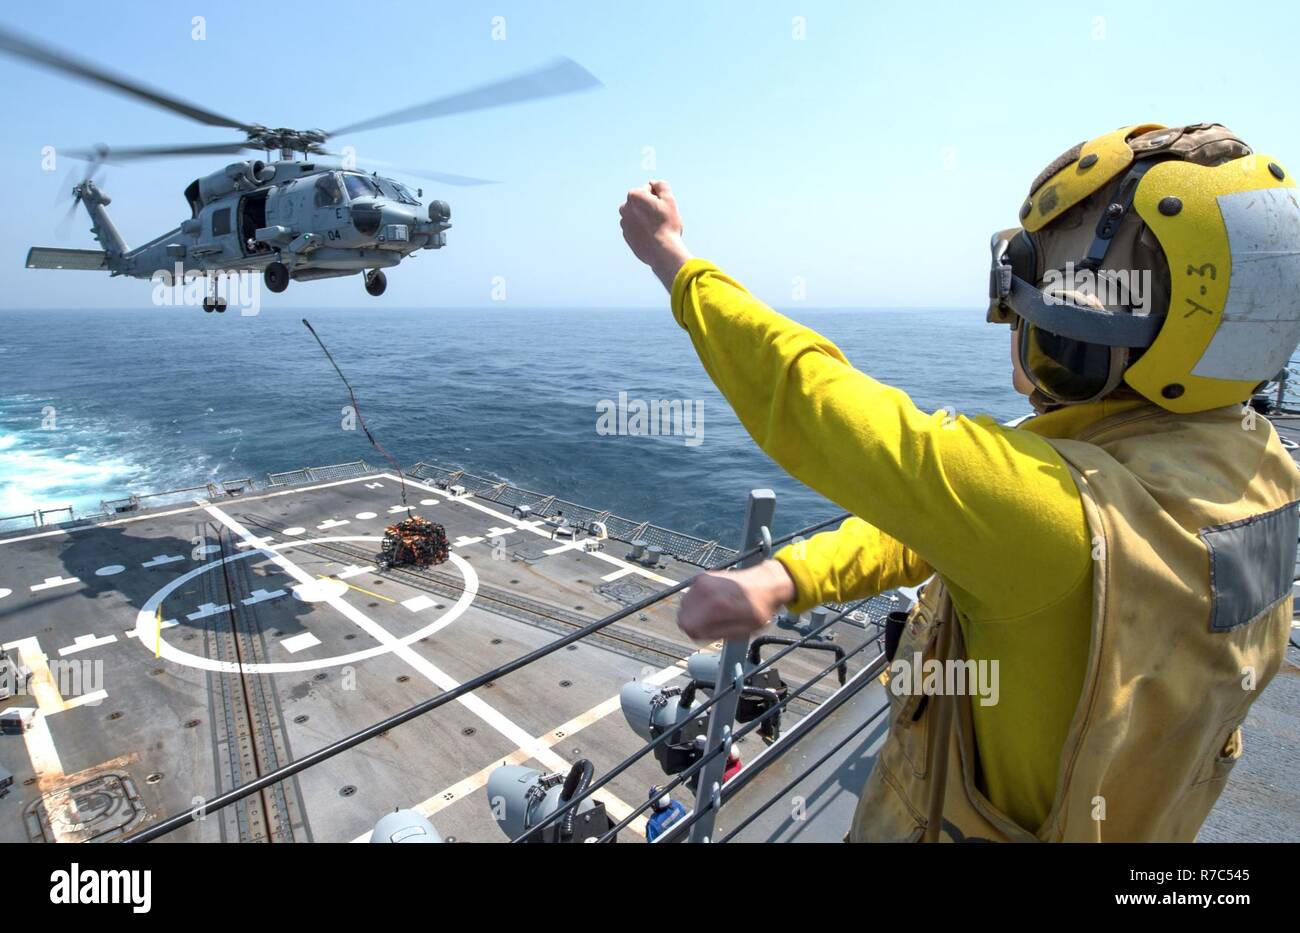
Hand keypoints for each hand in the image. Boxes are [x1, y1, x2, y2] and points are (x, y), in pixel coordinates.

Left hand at [619, 179, 692, 289]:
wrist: (662, 251)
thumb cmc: (667, 224)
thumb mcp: (669, 199)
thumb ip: (661, 185)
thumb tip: (653, 183)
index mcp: (634, 195)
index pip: (649, 189)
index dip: (660, 198)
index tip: (664, 208)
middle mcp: (625, 208)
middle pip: (641, 202)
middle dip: (650, 207)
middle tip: (661, 218)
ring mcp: (624, 223)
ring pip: (638, 215)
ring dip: (646, 218)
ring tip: (657, 228)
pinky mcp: (627, 236)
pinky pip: (636, 228)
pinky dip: (643, 230)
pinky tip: (652, 236)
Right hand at [677, 559, 796, 642]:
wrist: (766, 583)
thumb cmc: (759, 607)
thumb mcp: (744, 631)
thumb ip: (717, 633)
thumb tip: (697, 633)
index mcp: (716, 606)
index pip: (688, 627)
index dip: (697, 634)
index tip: (709, 633)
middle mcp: (705, 591)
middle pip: (682, 616)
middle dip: (695, 623)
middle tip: (712, 624)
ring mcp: (702, 581)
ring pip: (684, 606)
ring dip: (695, 612)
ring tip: (715, 613)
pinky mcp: (702, 576)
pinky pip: (691, 596)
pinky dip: (698, 602)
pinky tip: (714, 603)